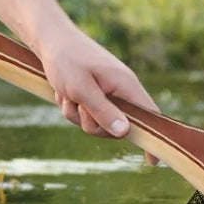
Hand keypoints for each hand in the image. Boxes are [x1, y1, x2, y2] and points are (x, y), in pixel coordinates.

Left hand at [33, 26, 160, 150]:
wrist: (50, 40)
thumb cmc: (66, 61)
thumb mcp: (82, 89)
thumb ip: (103, 111)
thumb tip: (125, 134)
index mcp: (125, 85)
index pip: (149, 115)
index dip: (152, 137)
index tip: (153, 162)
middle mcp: (120, 90)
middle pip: (116, 127)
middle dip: (93, 123)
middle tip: (79, 105)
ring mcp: (106, 93)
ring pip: (95, 123)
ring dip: (77, 114)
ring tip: (67, 93)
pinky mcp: (93, 95)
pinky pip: (84, 115)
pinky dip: (71, 107)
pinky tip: (63, 91)